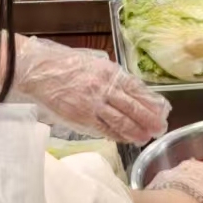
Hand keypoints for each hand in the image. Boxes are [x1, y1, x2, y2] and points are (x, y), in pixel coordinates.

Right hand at [13, 34, 170, 143]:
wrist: (41, 71)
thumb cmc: (67, 65)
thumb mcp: (95, 63)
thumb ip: (113, 77)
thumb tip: (132, 91)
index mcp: (110, 72)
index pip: (136, 89)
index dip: (150, 101)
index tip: (162, 110)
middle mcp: (105, 88)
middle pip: (132, 107)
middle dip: (148, 119)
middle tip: (159, 128)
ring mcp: (93, 104)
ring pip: (120, 120)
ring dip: (135, 131)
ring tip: (145, 137)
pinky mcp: (82, 116)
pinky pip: (103, 128)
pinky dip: (116, 135)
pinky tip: (125, 139)